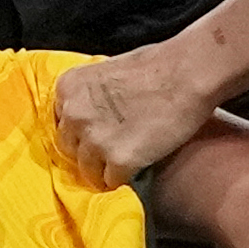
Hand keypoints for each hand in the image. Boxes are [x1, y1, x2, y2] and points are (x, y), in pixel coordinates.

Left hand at [54, 45, 213, 189]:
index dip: (81, 131)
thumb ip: (90, 95)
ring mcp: (94, 139)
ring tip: (128, 160)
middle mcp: (74, 114)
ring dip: (105, 169)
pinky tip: (139, 166)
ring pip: (88, 171)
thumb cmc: (156, 65)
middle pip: (70, 150)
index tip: (95, 134)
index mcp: (67, 88)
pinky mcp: (118, 160)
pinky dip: (124, 177)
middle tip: (112, 149)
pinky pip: (111, 182)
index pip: (60, 123)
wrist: (188, 73)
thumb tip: (89, 115)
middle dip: (89, 152)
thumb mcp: (107, 71)